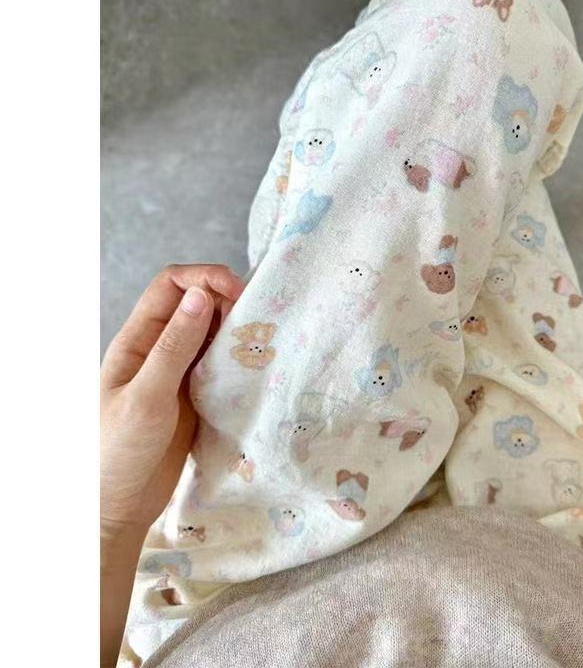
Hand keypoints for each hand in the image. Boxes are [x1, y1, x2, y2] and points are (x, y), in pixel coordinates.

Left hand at [100, 264, 244, 537]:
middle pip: (197, 303)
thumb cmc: (118, 452)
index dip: (205, 277)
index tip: (238, 293)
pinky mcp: (195, 395)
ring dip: (236, 329)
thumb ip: (174, 346)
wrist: (117, 508)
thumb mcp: (147, 397)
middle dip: (228, 300)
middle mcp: (159, 348)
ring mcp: (178, 372)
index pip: (171, 285)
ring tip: (262, 341)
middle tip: (258, 321)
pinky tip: (255, 367)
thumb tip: (202, 295)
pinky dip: (239, 357)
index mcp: (137, 340)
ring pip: (212, 332)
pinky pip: (220, 363)